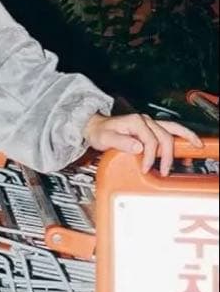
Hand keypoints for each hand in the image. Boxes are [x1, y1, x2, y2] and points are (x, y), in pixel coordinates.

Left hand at [84, 112, 202, 175]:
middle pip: (164, 136)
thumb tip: (138, 147)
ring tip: (196, 146)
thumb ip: (121, 142)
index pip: (150, 140)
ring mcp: (149, 123)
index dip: (150, 156)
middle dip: (166, 155)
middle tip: (164, 171)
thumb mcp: (105, 138)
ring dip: (185, 138)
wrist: (95, 127)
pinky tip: (187, 143)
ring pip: (172, 128)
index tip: (145, 168)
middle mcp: (144, 120)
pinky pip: (170, 131)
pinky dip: (181, 136)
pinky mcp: (151, 128)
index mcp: (135, 122)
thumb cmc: (100, 132)